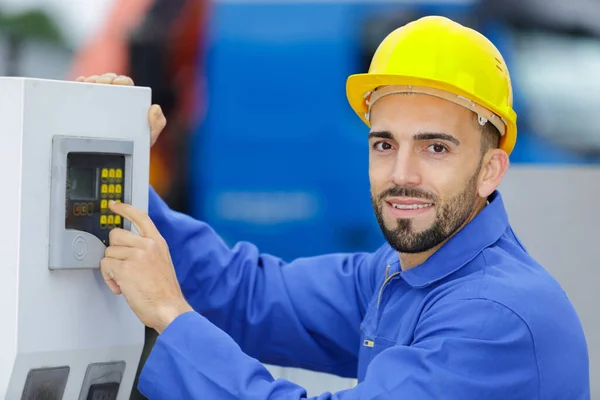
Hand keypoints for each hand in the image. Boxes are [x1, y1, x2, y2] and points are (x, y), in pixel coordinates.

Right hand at [75, 73, 166, 145]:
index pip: (126, 84)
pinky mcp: (86, 107)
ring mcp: (99, 102)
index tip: (116, 82)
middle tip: (100, 83)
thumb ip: (157, 124)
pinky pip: (81, 93)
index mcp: (129, 101)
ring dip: (91, 81)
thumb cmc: (135, 145)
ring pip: (94, 85)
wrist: (119, 158)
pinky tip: (79, 84)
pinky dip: (79, 86)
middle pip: (108, 81)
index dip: (121, 80)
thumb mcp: (148, 136)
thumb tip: (155, 108)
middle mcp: (114, 98)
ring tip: (89, 84)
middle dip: (104, 78)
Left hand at [100, 200, 192, 332]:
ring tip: (125, 281)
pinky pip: (105, 266)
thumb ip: (146, 251)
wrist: (169, 308)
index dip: (124, 209)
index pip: (140, 217)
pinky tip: (121, 287)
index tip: (114, 205)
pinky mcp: (125, 268)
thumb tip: (125, 249)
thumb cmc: (165, 292)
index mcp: (158, 242)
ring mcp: (136, 255)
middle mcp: (147, 245)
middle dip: (114, 251)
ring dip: (112, 268)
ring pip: (108, 253)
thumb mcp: (161, 263)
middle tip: (122, 266)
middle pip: (115, 235)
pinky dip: (109, 278)